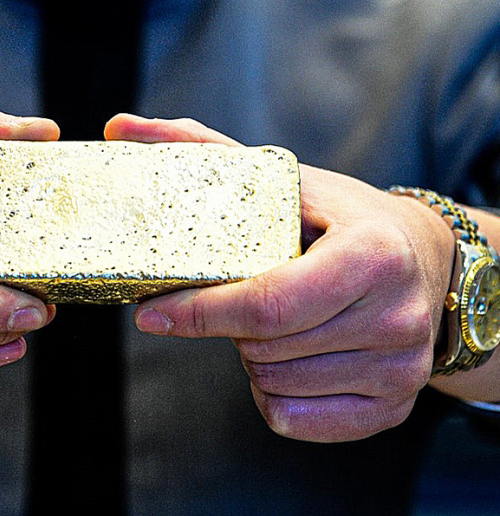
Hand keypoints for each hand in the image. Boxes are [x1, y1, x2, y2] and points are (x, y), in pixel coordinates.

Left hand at [105, 113, 454, 441]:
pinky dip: (273, 393)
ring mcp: (401, 368)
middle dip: (229, 326)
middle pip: (265, 348)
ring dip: (252, 356)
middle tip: (239, 296)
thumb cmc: (344, 220)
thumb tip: (121, 128)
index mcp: (372, 254)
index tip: (151, 313)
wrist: (426, 262)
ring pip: (275, 385)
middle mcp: (397, 317)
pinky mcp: (393, 405)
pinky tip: (288, 356)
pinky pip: (296, 419)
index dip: (200, 313)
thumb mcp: (285, 178)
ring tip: (272, 322)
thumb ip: (201, 150)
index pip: (268, 304)